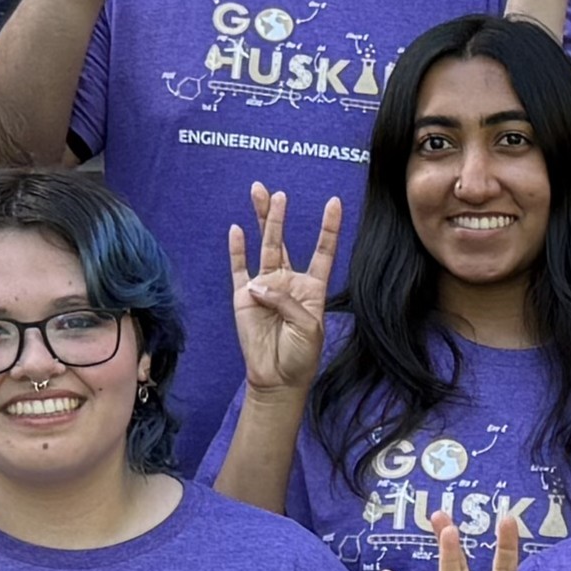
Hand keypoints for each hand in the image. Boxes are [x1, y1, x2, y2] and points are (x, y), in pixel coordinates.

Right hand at [227, 184, 341, 402]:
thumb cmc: (301, 355)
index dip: (328, 228)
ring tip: (261, 196)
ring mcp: (265, 287)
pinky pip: (239, 268)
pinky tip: (237, 230)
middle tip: (278, 192)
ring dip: (263, 223)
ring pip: (263, 247)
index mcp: (312, 288)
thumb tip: (259, 285)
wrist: (277, 378)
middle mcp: (288, 282)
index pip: (322, 251)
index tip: (334, 202)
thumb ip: (287, 302)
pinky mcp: (243, 297)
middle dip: (279, 216)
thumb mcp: (308, 327)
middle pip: (284, 241)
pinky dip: (237, 250)